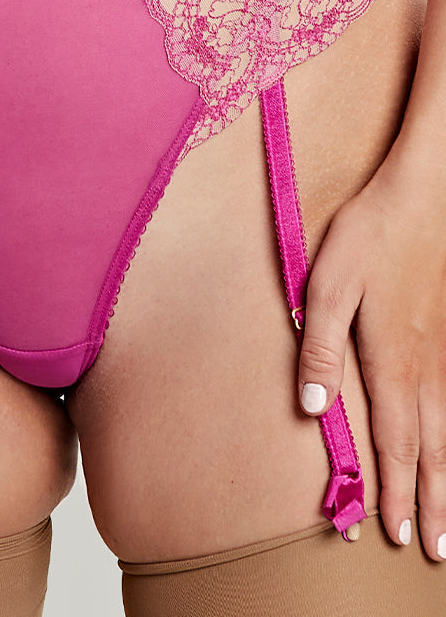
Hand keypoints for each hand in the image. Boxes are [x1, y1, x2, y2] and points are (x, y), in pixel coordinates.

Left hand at [297, 151, 445, 561]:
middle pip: (433, 450)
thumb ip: (318, 347)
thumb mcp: (327, 284)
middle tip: (435, 551)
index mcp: (391, 359)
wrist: (424, 193)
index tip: (393, 533)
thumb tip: (311, 410)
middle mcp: (426, 366)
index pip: (396, 443)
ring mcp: (445, 350)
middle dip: (432, 504)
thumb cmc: (370, 235)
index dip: (394, 491)